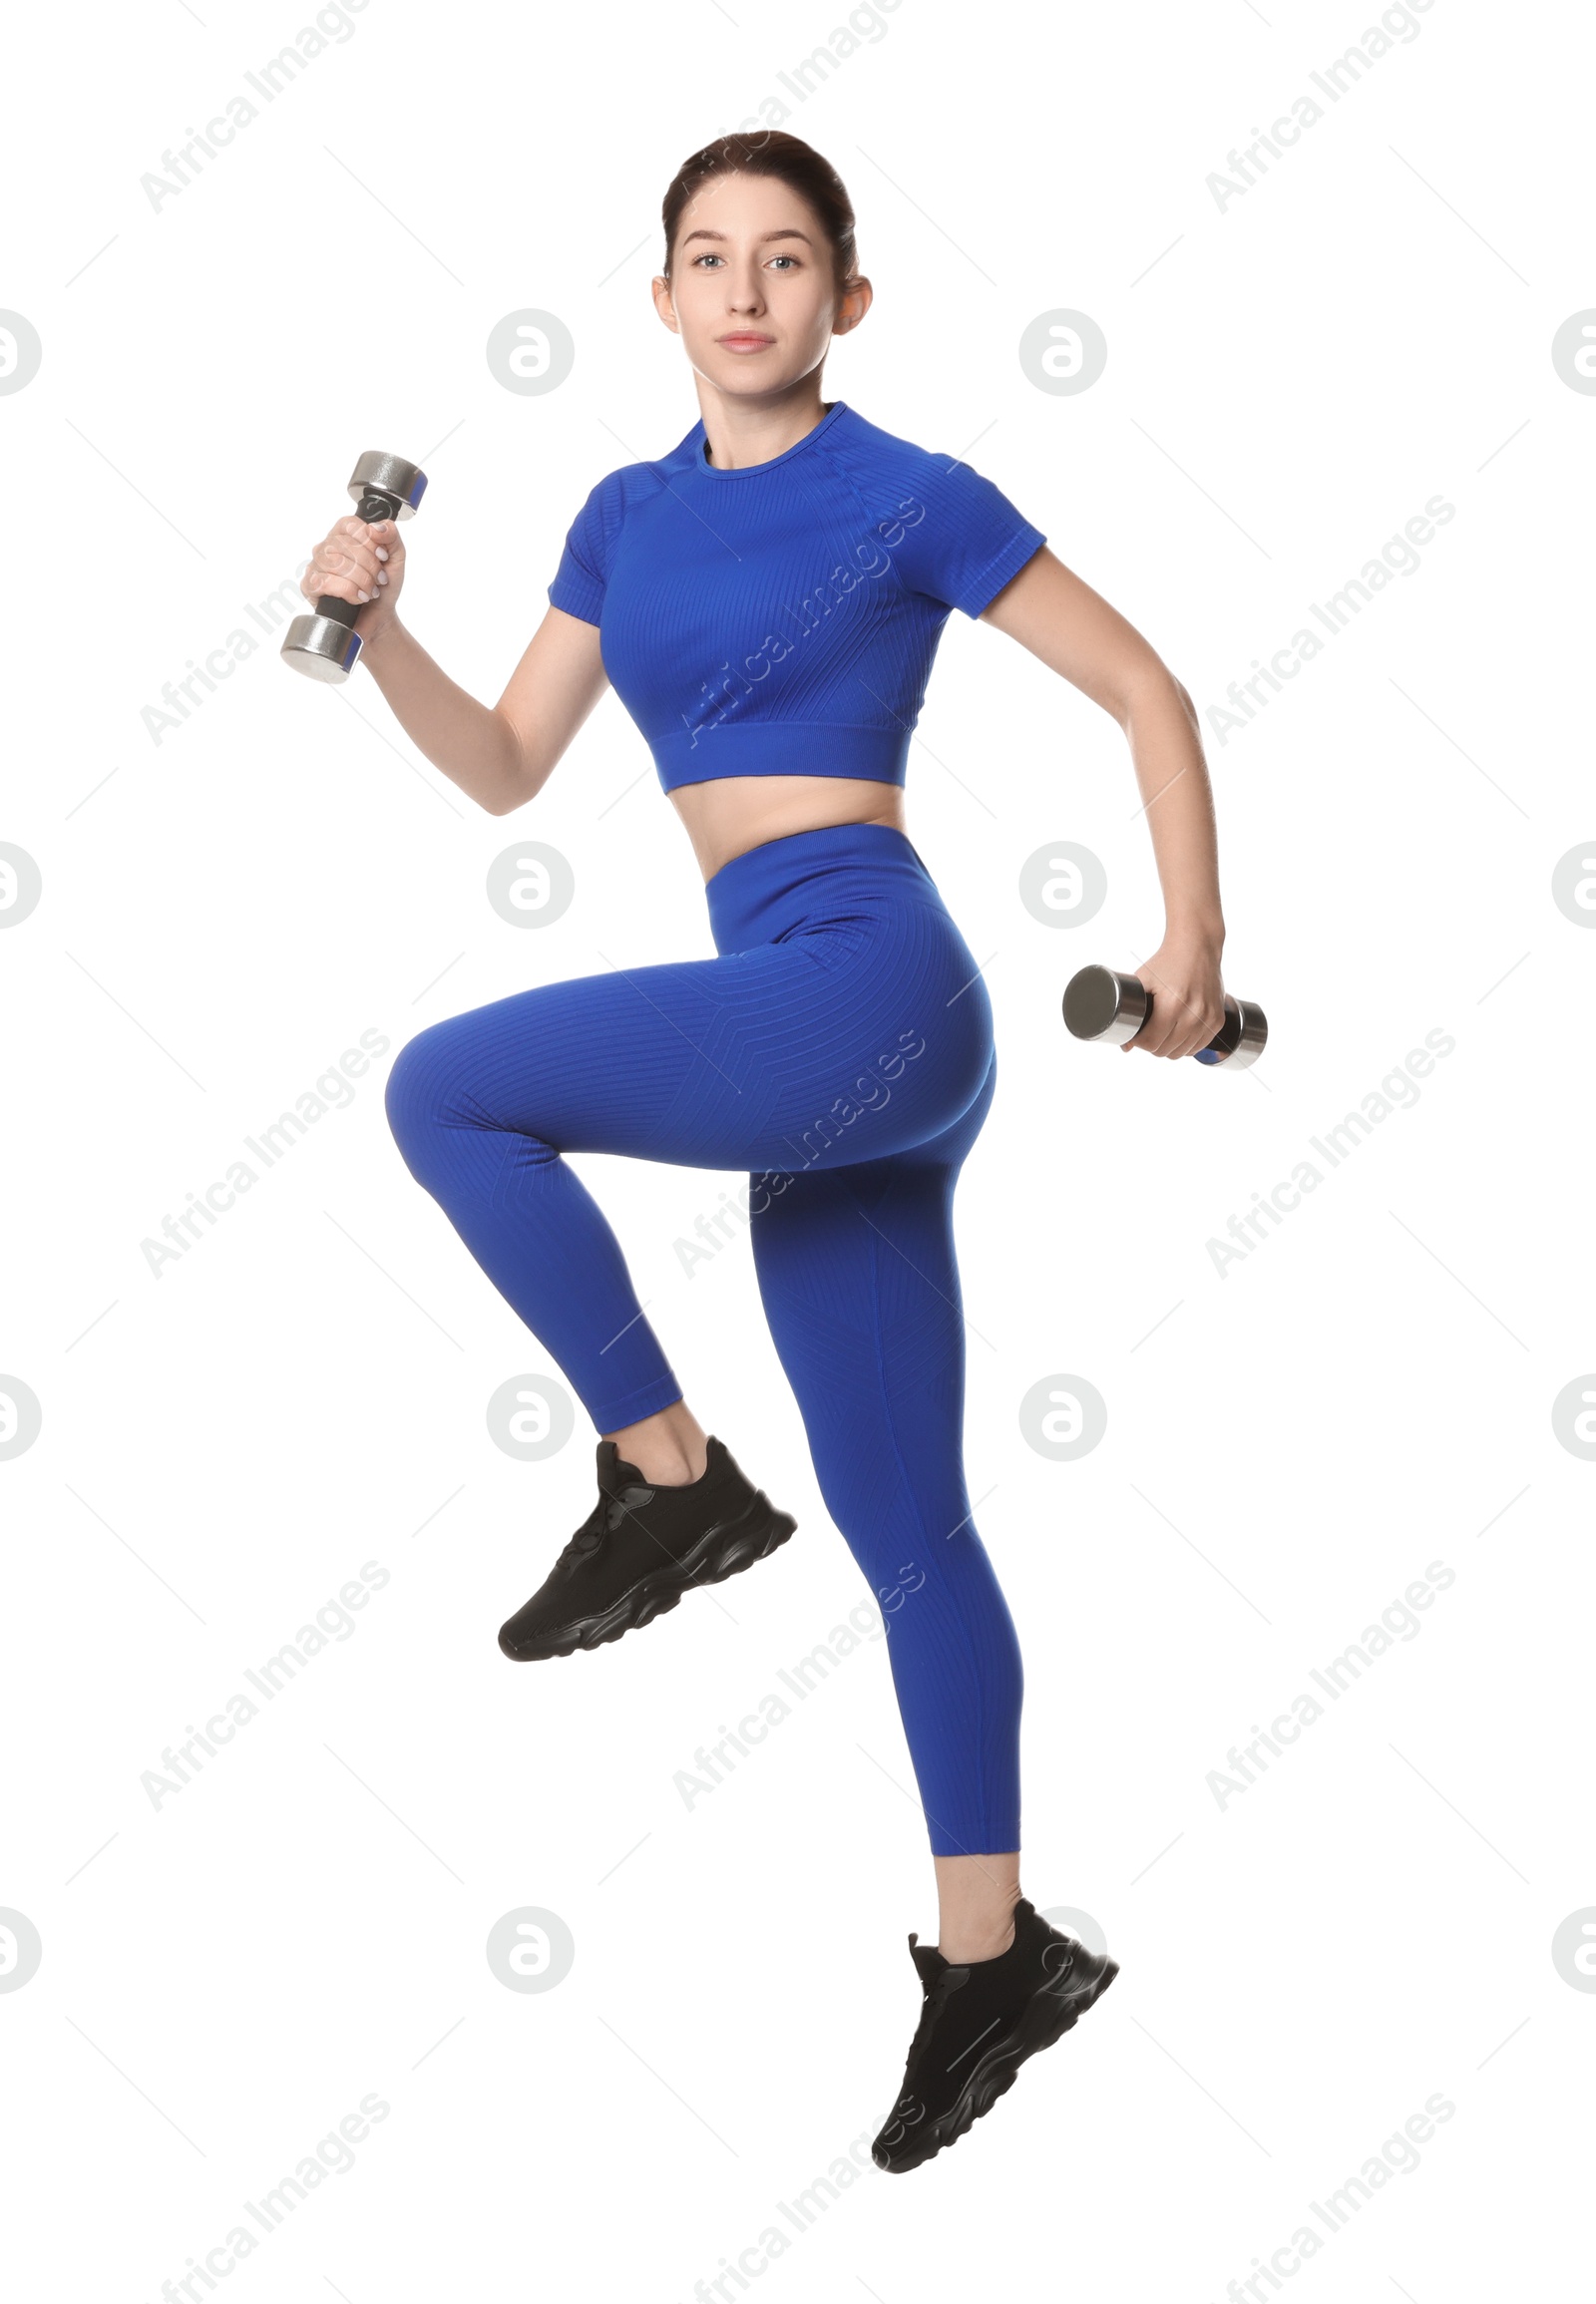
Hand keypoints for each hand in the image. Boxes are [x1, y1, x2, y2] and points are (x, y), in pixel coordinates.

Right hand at [299, 512, 406, 650]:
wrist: (380, 619)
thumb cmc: (383, 588)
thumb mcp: (396, 558)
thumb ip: (391, 535)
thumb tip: (375, 527)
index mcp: (343, 535)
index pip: (349, 524)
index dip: (368, 540)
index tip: (382, 556)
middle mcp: (326, 548)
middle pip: (341, 544)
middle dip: (369, 566)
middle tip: (379, 580)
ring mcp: (315, 567)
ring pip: (334, 562)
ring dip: (360, 580)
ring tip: (370, 591)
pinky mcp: (309, 587)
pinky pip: (324, 582)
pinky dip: (348, 591)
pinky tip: (357, 599)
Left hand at [1122, 934, 1225, 1059]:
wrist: (1197, 947)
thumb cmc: (1167, 962)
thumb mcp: (1142, 981)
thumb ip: (1129, 1013)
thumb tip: (1125, 1046)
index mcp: (1172, 1004)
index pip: (1151, 1042)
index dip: (1139, 1041)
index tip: (1136, 1034)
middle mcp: (1193, 1013)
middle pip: (1165, 1050)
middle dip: (1152, 1045)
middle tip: (1148, 1031)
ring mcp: (1208, 1018)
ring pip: (1181, 1053)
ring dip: (1169, 1047)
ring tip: (1162, 1031)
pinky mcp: (1218, 1020)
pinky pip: (1198, 1047)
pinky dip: (1186, 1045)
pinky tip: (1178, 1032)